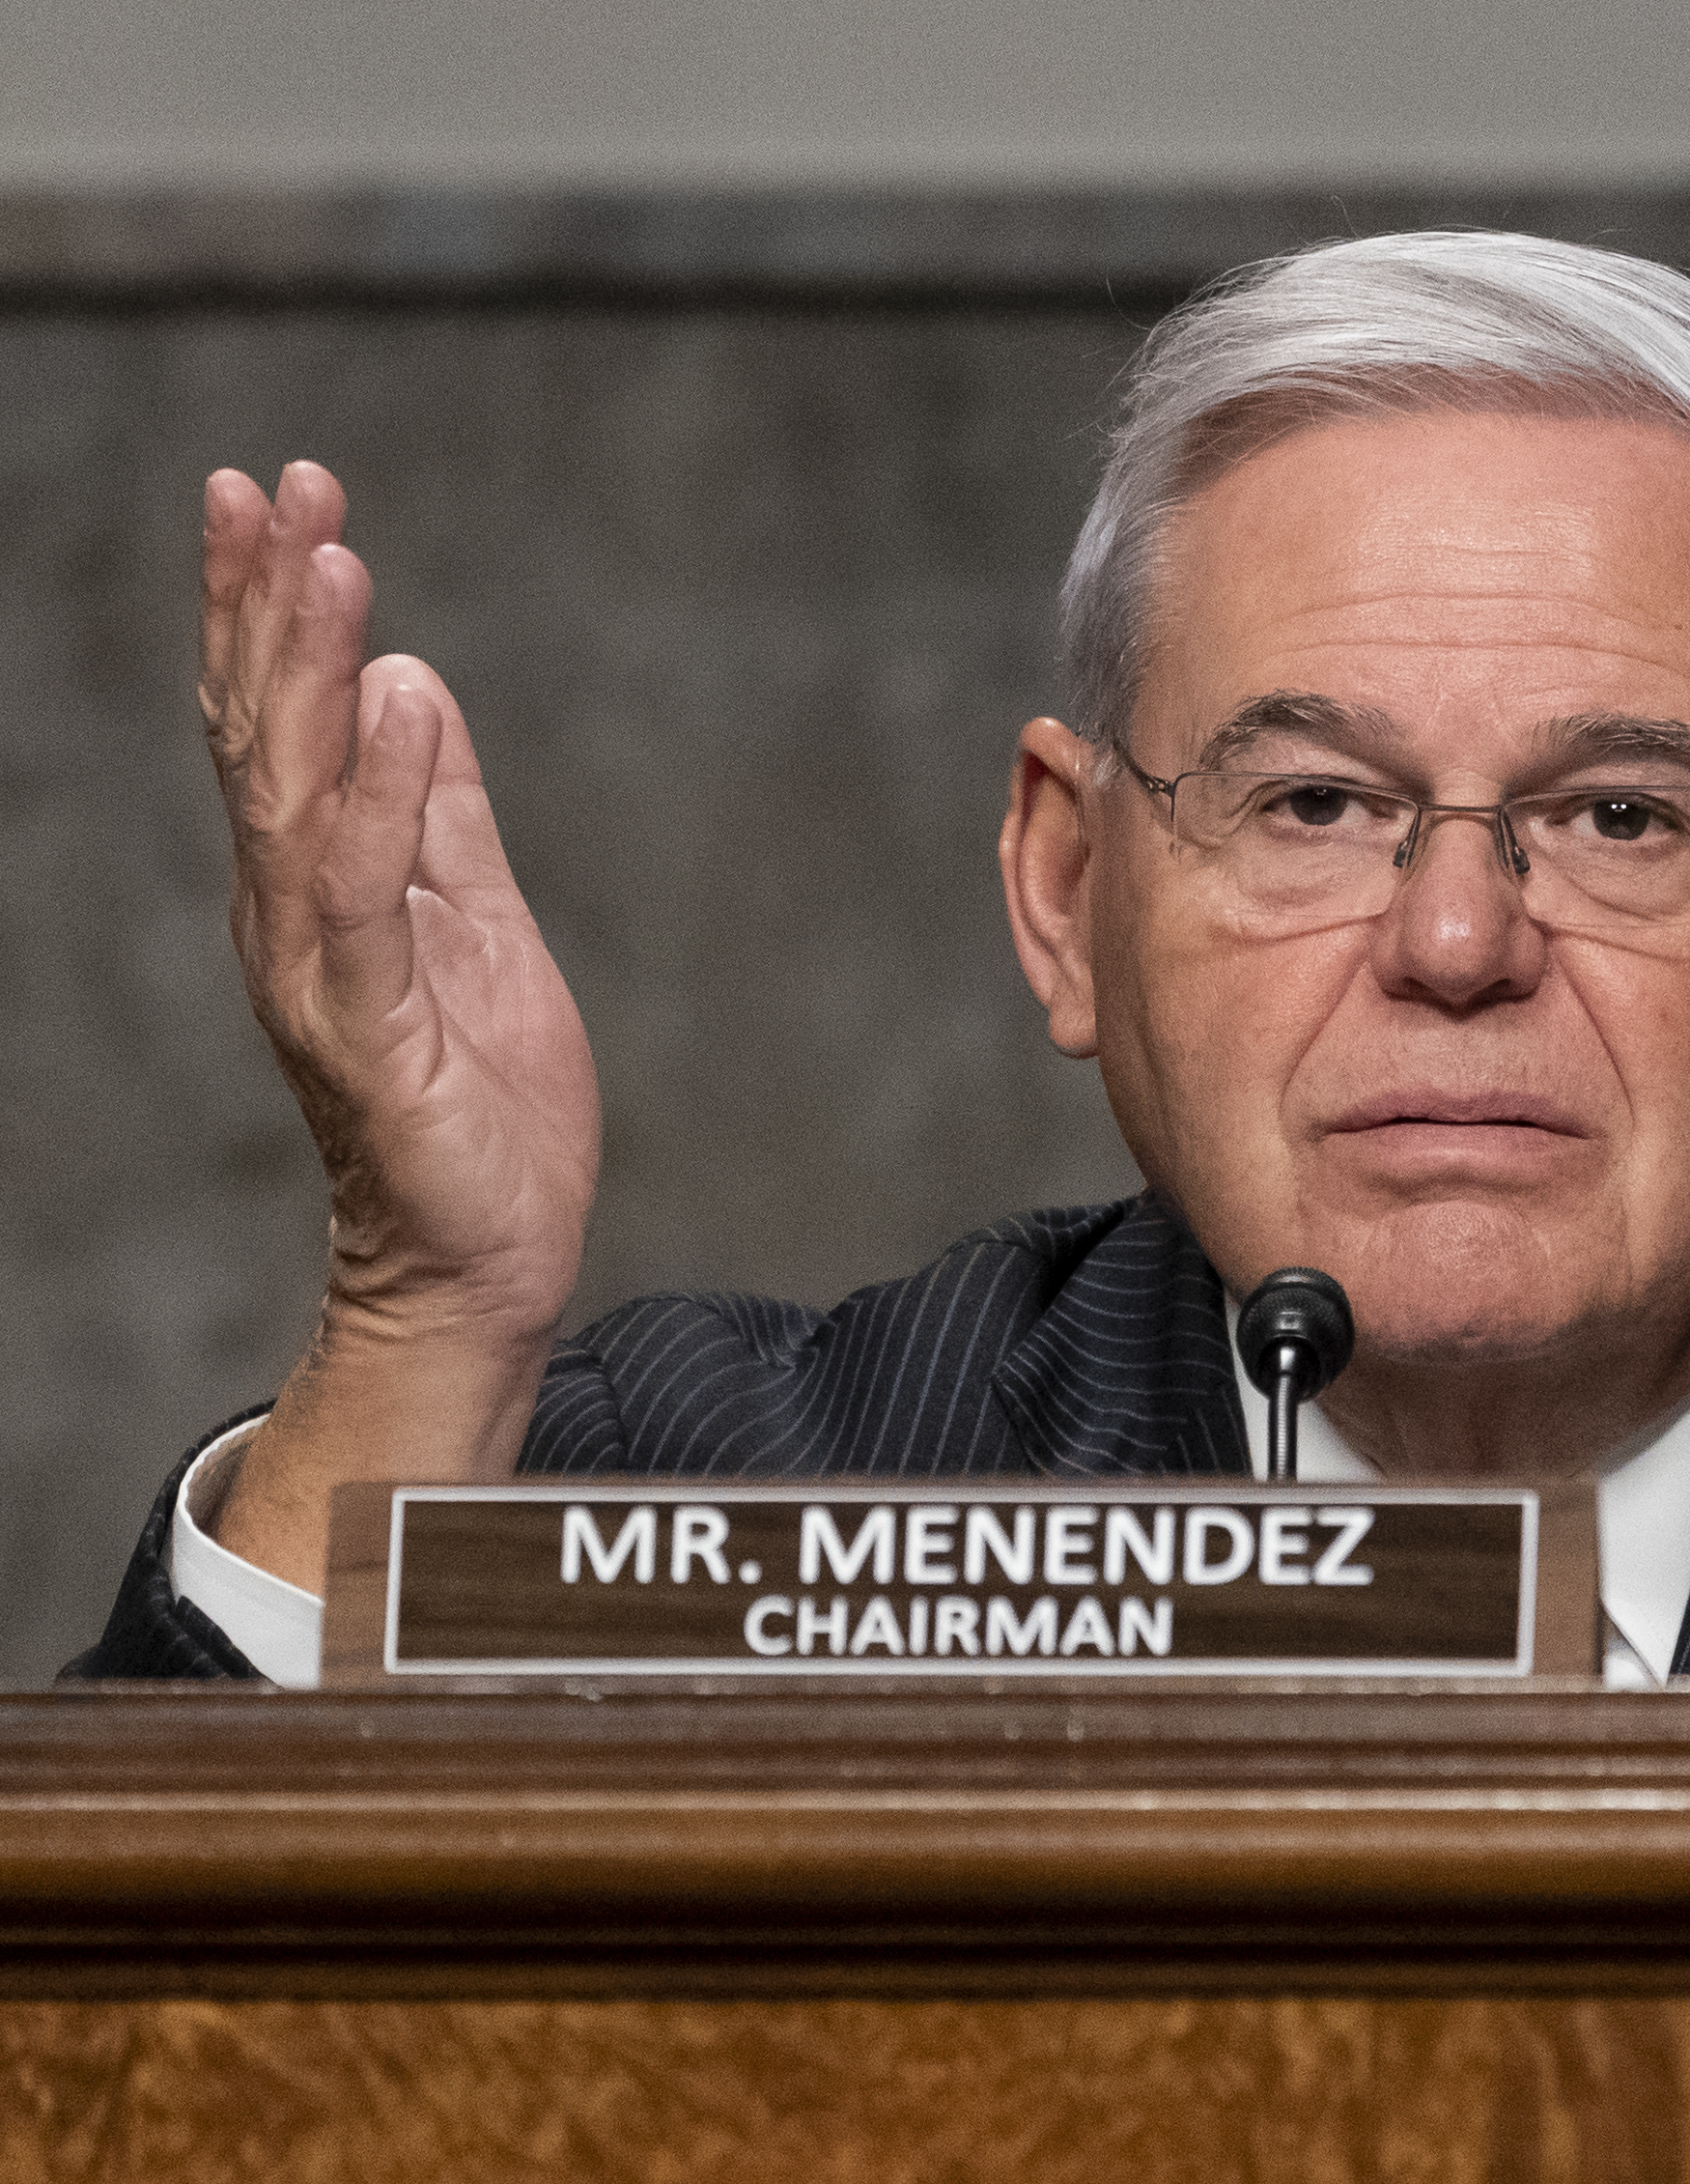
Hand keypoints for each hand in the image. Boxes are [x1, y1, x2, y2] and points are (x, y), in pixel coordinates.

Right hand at [199, 462, 600, 1586]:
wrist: (485, 1258)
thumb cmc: (479, 1103)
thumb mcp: (477, 920)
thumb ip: (443, 812)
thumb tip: (414, 683)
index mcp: (318, 880)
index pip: (284, 720)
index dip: (275, 606)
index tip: (283, 492)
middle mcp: (290, 910)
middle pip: (264, 730)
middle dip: (267, 600)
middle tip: (273, 479)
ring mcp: (315, 966)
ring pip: (293, 790)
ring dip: (309, 667)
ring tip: (326, 553)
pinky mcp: (364, 1025)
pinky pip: (363, 891)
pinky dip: (384, 792)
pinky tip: (404, 704)